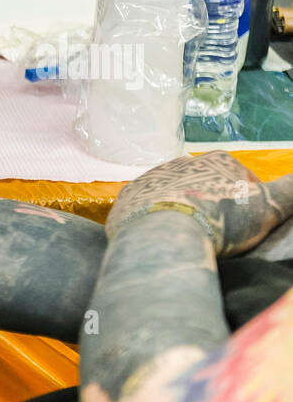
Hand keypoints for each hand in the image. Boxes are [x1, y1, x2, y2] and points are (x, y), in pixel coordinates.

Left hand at [106, 152, 292, 256]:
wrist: (163, 235)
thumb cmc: (221, 218)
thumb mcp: (268, 206)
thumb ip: (290, 190)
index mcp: (216, 160)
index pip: (239, 177)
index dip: (246, 201)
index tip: (245, 223)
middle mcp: (179, 162)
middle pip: (201, 185)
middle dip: (208, 203)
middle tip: (214, 232)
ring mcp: (149, 179)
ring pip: (169, 195)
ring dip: (178, 211)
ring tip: (185, 238)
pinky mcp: (125, 200)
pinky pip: (141, 211)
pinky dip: (150, 223)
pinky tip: (158, 241)